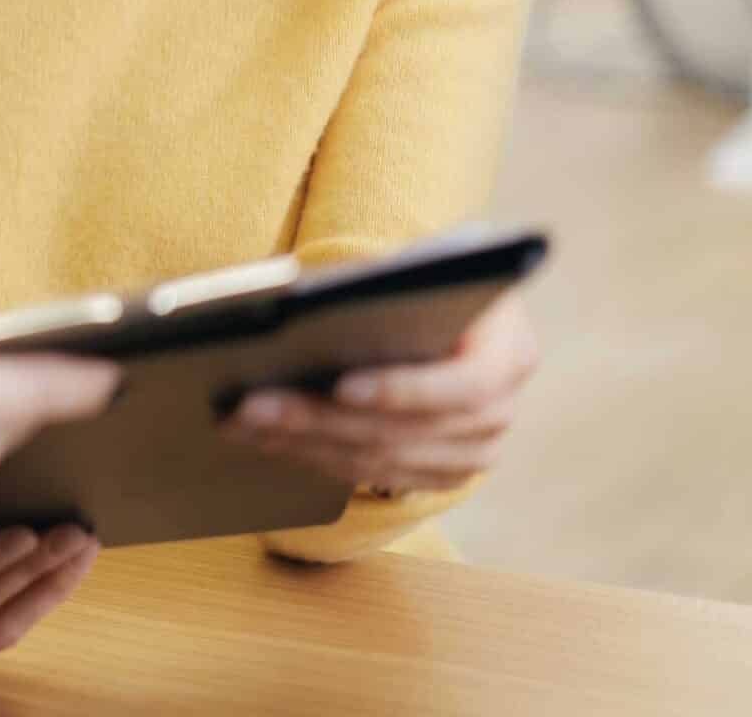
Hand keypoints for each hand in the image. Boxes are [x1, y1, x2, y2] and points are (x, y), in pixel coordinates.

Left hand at [221, 290, 538, 492]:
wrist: (452, 316)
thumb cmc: (426, 286)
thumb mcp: (421, 275)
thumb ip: (382, 293)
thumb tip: (297, 309)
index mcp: (510, 353)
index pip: (464, 385)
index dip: (402, 390)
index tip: (341, 385)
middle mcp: (500, 412)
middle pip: (403, 430)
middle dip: (318, 417)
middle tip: (251, 404)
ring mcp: (474, 453)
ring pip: (378, 460)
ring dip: (300, 441)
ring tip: (241, 421)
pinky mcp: (440, 475)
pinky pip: (369, 475)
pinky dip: (312, 455)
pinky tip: (263, 437)